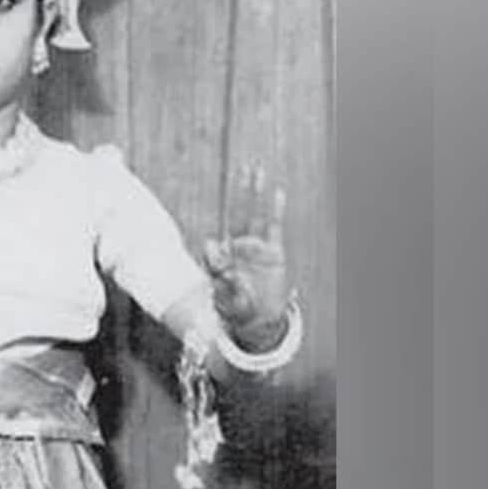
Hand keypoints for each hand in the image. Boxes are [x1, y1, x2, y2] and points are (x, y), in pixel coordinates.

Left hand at [204, 167, 291, 336]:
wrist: (258, 321)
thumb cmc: (235, 309)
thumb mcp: (225, 296)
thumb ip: (220, 274)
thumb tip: (211, 245)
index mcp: (223, 257)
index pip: (216, 242)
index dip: (214, 248)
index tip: (216, 256)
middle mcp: (239, 246)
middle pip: (238, 212)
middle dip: (240, 190)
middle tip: (243, 167)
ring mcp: (257, 248)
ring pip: (256, 214)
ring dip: (256, 193)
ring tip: (257, 170)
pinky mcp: (274, 253)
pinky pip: (274, 227)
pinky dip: (275, 210)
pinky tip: (276, 192)